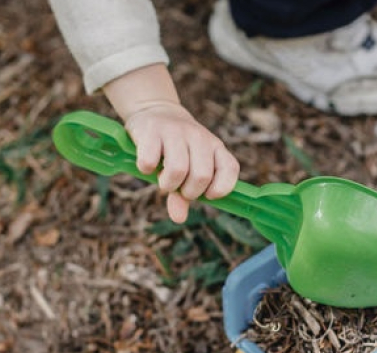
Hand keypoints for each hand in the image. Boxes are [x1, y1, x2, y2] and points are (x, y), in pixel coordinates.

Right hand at [102, 64, 238, 222]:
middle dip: (188, 192)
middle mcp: (199, 137)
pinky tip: (146, 166)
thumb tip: (178, 218)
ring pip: (178, 170)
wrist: (154, 110)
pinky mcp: (152, 131)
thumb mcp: (185, 168)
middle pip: (201, 176)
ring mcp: (176, 132)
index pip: (230, 168)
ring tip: (163, 179)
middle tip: (178, 187)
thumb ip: (184, 194)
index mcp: (214, 146)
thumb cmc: (174, 147)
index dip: (221, 188)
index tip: (208, 195)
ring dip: (167, 184)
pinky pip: (150, 161)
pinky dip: (146, 170)